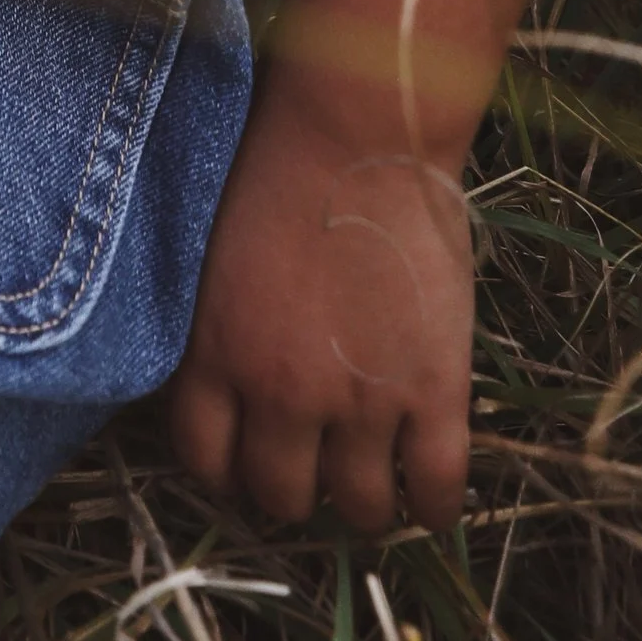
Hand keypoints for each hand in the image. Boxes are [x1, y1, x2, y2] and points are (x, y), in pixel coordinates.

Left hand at [166, 84, 473, 534]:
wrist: (357, 131)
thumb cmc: (280, 164)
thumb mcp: (216, 253)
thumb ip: (218, 324)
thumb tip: (224, 368)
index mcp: (217, 356)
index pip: (204, 458)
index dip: (226, 471)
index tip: (244, 461)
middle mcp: (281, 395)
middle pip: (280, 496)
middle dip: (294, 491)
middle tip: (313, 470)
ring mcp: (361, 402)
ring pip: (359, 509)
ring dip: (363, 507)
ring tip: (373, 486)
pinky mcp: (434, 393)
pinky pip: (437, 488)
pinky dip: (435, 506)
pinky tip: (431, 497)